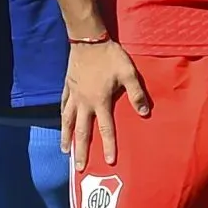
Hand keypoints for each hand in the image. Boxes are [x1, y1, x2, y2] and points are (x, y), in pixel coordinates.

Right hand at [60, 39, 149, 163]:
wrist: (88, 40)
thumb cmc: (110, 56)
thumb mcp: (128, 73)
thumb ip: (136, 94)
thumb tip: (145, 113)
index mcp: (100, 101)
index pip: (106, 129)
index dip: (108, 146)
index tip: (108, 162)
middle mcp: (84, 102)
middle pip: (82, 131)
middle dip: (81, 151)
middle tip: (79, 167)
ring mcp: (73, 94)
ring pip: (68, 121)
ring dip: (67, 137)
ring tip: (65, 151)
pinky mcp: (67, 85)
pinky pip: (63, 105)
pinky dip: (62, 116)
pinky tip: (63, 122)